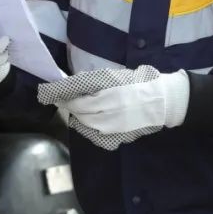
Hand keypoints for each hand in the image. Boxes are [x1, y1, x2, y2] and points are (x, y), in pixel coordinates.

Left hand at [37, 66, 189, 150]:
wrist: (163, 101)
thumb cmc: (140, 82)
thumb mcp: (116, 75)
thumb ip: (93, 81)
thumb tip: (71, 83)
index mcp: (109, 93)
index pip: (76, 97)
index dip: (60, 95)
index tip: (50, 93)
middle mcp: (110, 112)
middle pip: (79, 112)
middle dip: (71, 105)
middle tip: (66, 99)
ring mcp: (114, 128)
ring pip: (85, 124)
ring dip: (79, 116)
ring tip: (82, 109)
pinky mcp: (118, 138)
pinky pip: (96, 135)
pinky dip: (90, 128)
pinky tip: (94, 121)